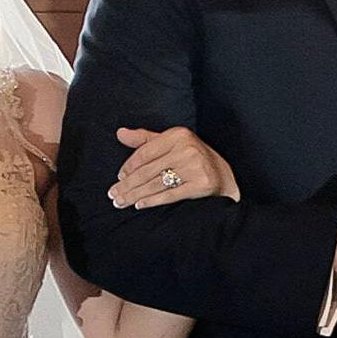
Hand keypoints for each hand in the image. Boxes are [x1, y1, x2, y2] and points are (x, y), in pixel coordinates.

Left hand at [106, 124, 234, 209]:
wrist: (223, 175)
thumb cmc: (193, 157)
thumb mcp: (171, 143)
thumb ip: (145, 139)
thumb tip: (119, 133)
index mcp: (178, 135)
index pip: (145, 152)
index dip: (129, 166)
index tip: (119, 177)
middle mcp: (187, 149)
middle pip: (148, 170)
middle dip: (127, 185)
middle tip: (113, 194)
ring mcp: (195, 167)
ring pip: (156, 184)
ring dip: (135, 195)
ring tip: (121, 202)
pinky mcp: (201, 185)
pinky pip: (170, 195)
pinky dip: (152, 201)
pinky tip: (139, 205)